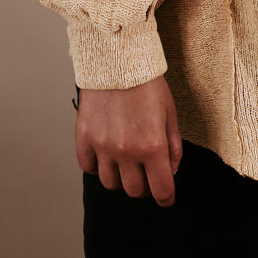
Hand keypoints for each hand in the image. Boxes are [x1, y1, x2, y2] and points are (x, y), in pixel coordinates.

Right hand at [75, 75, 182, 205]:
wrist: (117, 59)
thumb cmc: (146, 83)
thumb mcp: (170, 113)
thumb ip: (173, 147)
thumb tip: (171, 171)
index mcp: (152, 145)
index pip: (161, 189)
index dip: (166, 198)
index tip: (167, 197)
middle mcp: (126, 151)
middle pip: (135, 190)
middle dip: (145, 186)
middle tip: (147, 174)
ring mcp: (102, 146)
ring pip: (111, 183)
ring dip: (121, 178)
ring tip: (126, 162)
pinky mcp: (84, 138)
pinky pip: (88, 168)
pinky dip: (98, 166)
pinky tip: (106, 155)